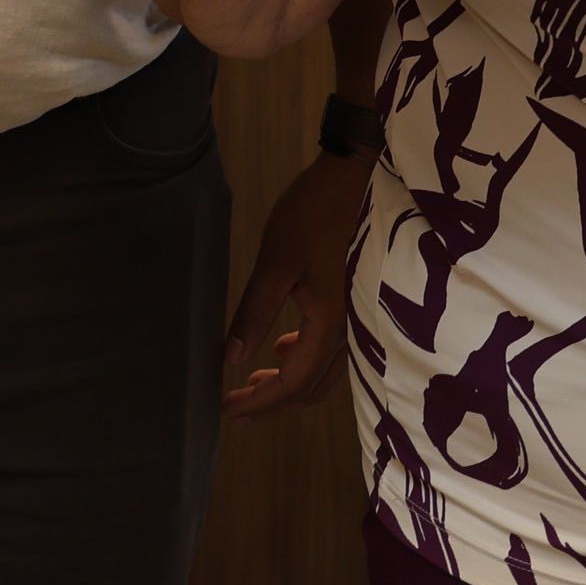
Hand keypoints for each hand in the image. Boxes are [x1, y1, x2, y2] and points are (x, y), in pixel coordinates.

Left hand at [223, 144, 372, 418]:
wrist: (360, 174)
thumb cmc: (316, 212)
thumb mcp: (276, 261)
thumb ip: (255, 312)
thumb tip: (231, 358)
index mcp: (329, 323)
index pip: (292, 383)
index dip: (258, 402)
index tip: (225, 410)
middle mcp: (351, 330)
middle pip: (311, 387)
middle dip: (272, 400)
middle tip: (235, 402)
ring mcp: (360, 318)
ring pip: (325, 373)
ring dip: (290, 382)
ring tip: (254, 379)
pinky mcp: (360, 303)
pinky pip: (334, 351)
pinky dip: (306, 359)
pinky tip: (285, 345)